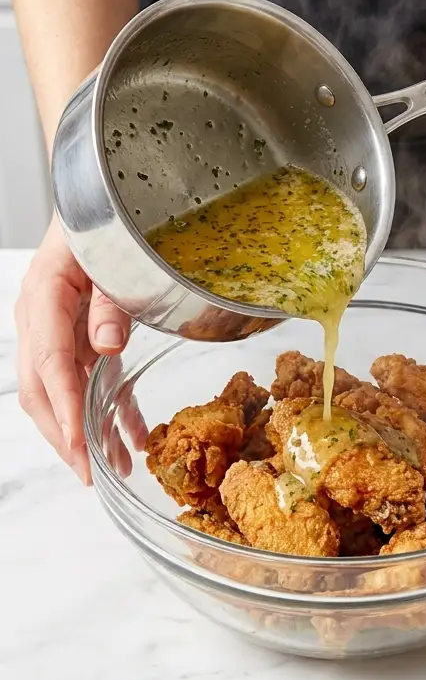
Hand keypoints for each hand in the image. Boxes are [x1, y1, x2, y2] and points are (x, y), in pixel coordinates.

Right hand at [14, 218, 131, 483]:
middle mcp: (39, 320)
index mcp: (42, 298)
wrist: (99, 205)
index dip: (67, 408)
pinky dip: (109, 412)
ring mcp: (54, 331)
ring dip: (87, 432)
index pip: (50, 365)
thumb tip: (108, 347)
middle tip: (90, 474)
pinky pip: (89, 382)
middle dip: (65, 436)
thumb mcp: (111, 257)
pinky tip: (132, 439)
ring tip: (115, 468)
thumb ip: (109, 302)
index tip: (80, 445)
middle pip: (43, 390)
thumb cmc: (103, 226)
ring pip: (62, 394)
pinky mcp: (75, 337)